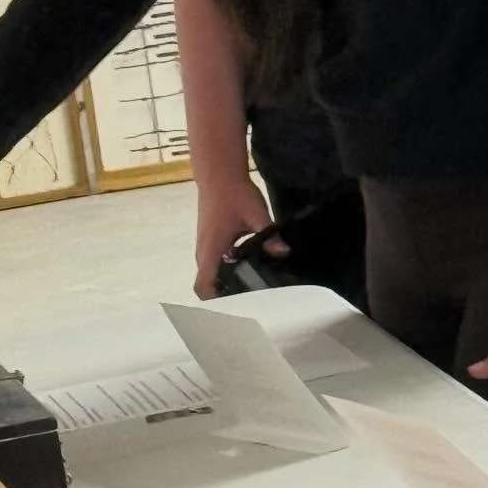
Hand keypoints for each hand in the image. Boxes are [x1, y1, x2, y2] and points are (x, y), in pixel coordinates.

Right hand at [193, 175, 282, 298]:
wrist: (219, 173)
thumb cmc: (233, 194)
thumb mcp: (256, 214)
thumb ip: (269, 236)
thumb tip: (284, 252)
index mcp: (210, 251)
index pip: (203, 286)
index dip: (214, 304)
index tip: (236, 315)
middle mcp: (204, 252)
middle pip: (208, 285)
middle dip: (225, 299)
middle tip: (253, 309)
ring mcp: (206, 246)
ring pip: (212, 275)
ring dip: (227, 285)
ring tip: (255, 295)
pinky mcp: (212, 240)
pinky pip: (216, 265)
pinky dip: (227, 273)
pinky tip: (250, 273)